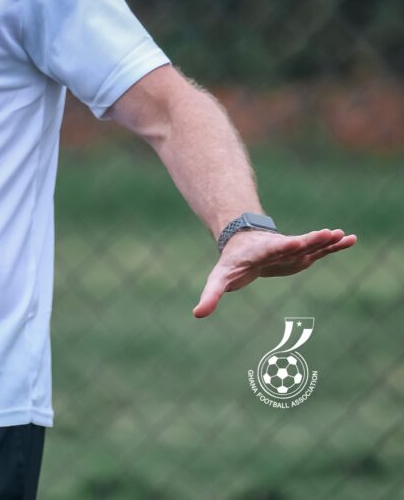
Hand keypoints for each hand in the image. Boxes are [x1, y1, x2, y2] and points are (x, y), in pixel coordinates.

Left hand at [193, 228, 356, 317]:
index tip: (294, 242)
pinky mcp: (300, 254)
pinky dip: (333, 245)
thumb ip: (211, 295)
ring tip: (343, 234)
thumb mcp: (219, 279)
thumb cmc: (231, 264)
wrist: (241, 245)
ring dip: (326, 240)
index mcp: (259, 252)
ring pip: (310, 244)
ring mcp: (291, 250)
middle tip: (327, 232)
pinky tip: (350, 239)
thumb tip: (197, 314)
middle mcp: (278, 248)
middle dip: (310, 239)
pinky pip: (320, 249)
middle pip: (295, 243)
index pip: (271, 249)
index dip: (282, 246)